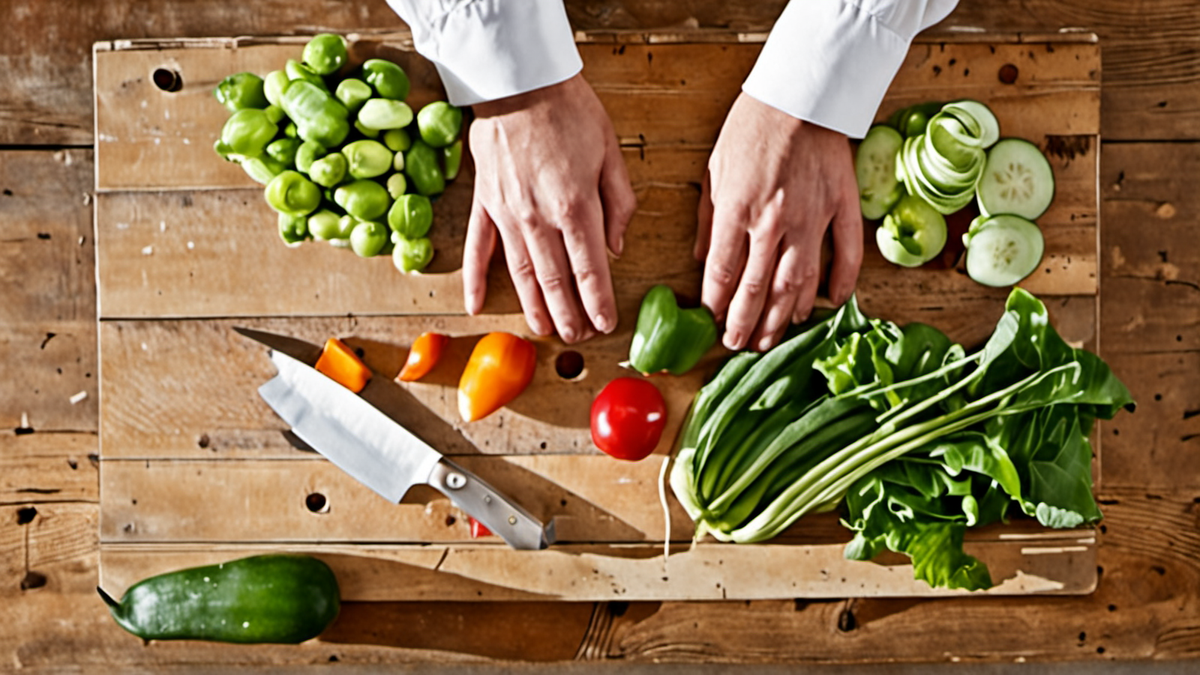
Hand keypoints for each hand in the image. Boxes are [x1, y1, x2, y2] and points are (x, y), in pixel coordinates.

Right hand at [463, 74, 636, 343]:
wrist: (519, 81)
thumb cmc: (569, 111)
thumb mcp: (610, 152)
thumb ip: (619, 204)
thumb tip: (617, 248)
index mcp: (576, 207)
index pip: (591, 270)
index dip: (599, 303)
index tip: (606, 325)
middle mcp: (540, 219)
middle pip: (557, 281)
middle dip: (569, 315)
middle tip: (579, 338)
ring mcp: (507, 215)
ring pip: (522, 274)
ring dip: (534, 307)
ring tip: (545, 331)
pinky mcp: (485, 204)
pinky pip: (478, 251)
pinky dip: (476, 281)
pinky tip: (476, 306)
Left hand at [697, 93, 863, 351]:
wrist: (802, 92)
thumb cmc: (753, 126)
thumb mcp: (714, 169)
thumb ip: (708, 219)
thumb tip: (701, 259)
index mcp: (736, 210)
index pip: (722, 273)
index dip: (715, 304)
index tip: (712, 321)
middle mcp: (773, 222)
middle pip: (757, 288)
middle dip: (745, 323)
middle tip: (739, 345)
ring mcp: (812, 218)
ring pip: (798, 283)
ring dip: (784, 317)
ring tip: (773, 339)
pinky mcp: (843, 208)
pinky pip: (846, 255)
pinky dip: (840, 284)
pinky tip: (829, 305)